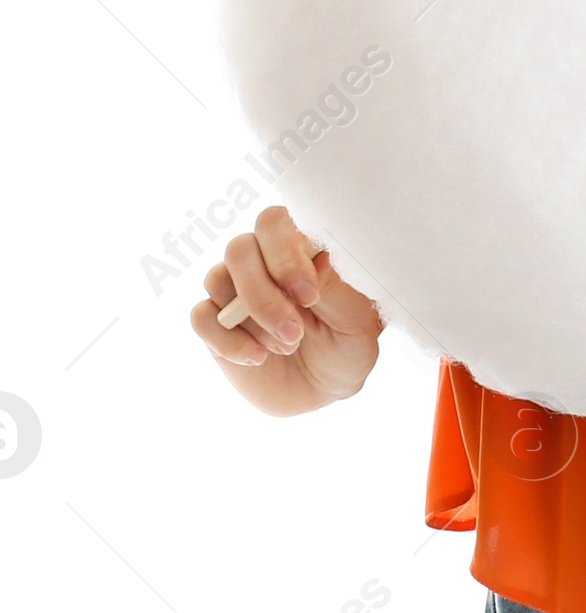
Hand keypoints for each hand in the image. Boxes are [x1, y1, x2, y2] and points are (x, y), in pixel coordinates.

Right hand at [190, 205, 381, 416]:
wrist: (324, 391)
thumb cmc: (347, 344)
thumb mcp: (357, 320)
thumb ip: (336, 287)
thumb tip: (317, 259)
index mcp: (299, 246)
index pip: (273, 221)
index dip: (283, 253)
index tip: (307, 295)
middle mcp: (262, 260)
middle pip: (239, 249)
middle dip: (264, 295)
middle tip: (295, 331)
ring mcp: (235, 291)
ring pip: (217, 279)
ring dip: (253, 319)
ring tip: (288, 344)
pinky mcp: (217, 326)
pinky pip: (201, 317)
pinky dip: (228, 341)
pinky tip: (258, 357)